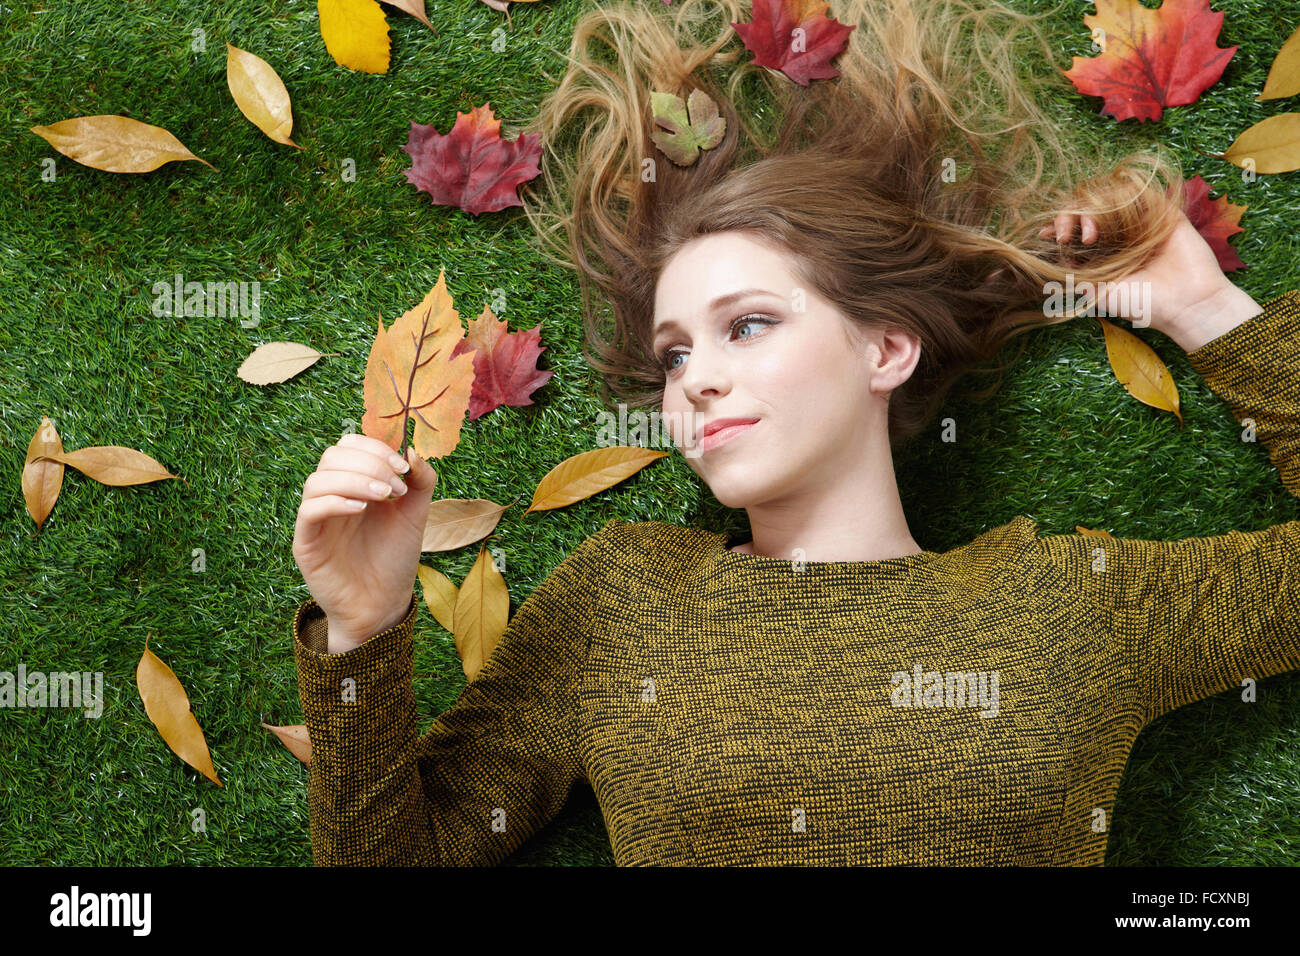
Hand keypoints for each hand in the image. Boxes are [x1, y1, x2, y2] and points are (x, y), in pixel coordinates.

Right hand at [292, 433, 438, 651]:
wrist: (382, 604)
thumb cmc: (394, 558)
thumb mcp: (416, 514)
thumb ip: (421, 481)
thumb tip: (413, 450)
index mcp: (354, 484)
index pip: (350, 445)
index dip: (375, 448)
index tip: (403, 466)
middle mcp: (331, 496)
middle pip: (332, 456)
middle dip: (368, 463)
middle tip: (396, 485)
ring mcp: (316, 519)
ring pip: (318, 480)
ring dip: (354, 479)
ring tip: (384, 496)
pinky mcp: (306, 542)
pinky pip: (309, 510)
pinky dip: (335, 501)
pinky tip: (361, 509)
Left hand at [1039, 204, 1232, 332]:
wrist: (1188, 305)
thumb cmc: (1144, 304)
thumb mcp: (1099, 293)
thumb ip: (1076, 276)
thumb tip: (1051, 259)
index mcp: (1105, 254)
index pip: (1077, 231)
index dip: (1059, 227)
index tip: (1044, 235)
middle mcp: (1122, 236)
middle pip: (1089, 212)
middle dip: (1069, 218)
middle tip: (1063, 237)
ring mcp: (1143, 224)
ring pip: (1110, 200)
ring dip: (1091, 209)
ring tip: (1088, 235)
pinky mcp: (1164, 214)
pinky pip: (1141, 194)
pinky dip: (1122, 195)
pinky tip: (1109, 210)